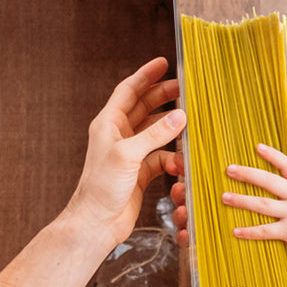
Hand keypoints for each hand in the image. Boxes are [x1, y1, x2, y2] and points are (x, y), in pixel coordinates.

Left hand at [65, 58, 185, 250]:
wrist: (96, 222)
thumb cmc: (100, 187)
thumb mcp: (128, 155)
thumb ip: (156, 134)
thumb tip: (180, 116)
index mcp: (108, 123)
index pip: (128, 90)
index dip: (145, 75)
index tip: (163, 63)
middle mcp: (118, 135)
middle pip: (144, 107)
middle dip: (164, 97)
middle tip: (185, 88)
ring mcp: (130, 154)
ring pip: (155, 132)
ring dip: (171, 129)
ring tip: (190, 123)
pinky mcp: (140, 172)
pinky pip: (160, 157)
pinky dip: (171, 158)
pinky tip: (180, 162)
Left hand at [223, 143, 286, 265]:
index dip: (272, 155)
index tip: (257, 147)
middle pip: (269, 181)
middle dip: (247, 174)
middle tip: (230, 170)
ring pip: (262, 204)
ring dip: (241, 200)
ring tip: (225, 197)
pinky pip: (265, 230)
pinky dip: (249, 231)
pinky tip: (236, 231)